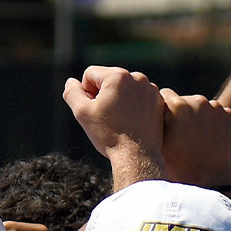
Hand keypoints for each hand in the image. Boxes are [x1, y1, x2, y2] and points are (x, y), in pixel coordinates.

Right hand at [63, 67, 165, 186]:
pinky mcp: (159, 101)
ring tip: (119, 120)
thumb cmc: (109, 134)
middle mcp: (137, 77)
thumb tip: (71, 82)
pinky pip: (139, 97)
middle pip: (109, 80)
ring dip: (119, 100)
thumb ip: (72, 92)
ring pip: (125, 88)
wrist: (137, 155)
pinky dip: (133, 106)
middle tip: (106, 118)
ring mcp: (150, 89)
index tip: (94, 110)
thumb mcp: (82, 113)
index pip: (90, 75)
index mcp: (117, 76)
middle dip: (104, 95)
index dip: (86, 93)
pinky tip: (131, 122)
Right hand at [159, 90, 230, 189]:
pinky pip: (220, 114)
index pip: (165, 95)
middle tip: (183, 135)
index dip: (164, 109)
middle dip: (183, 113)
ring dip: (200, 117)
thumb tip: (149, 109)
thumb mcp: (159, 143)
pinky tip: (211, 140)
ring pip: (203, 107)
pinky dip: (216, 123)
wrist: (209, 181)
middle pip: (186, 100)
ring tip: (198, 140)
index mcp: (176, 106)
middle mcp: (197, 101)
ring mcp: (216, 108)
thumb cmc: (178, 165)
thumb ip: (155, 122)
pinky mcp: (230, 116)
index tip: (165, 122)